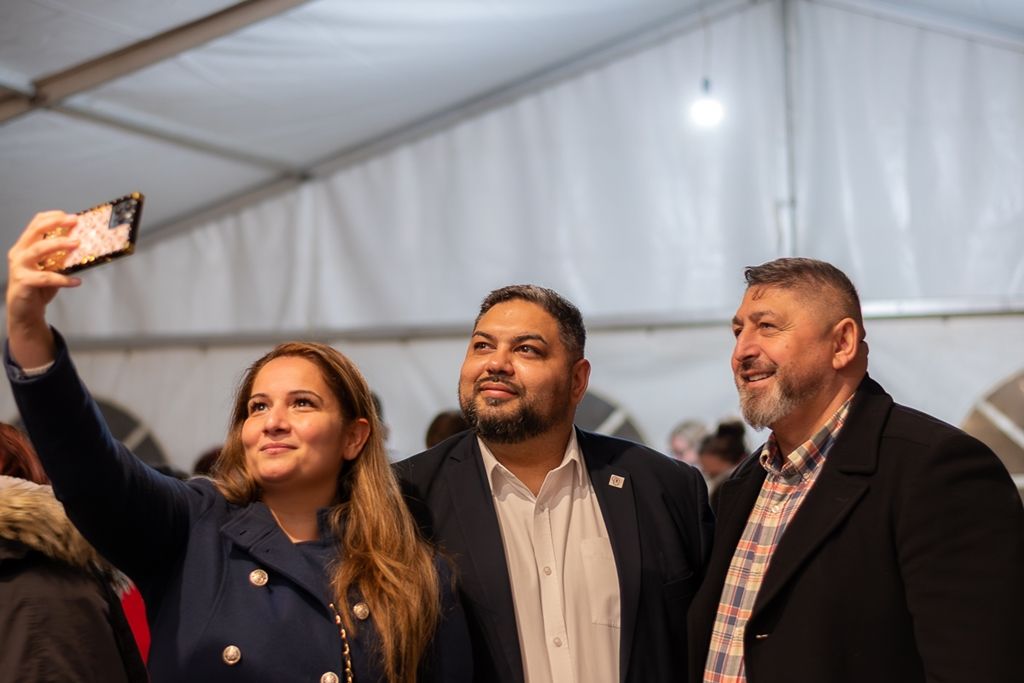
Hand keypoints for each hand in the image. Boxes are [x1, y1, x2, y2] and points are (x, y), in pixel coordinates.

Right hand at [6, 211, 82, 366]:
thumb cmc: (38, 287)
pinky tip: (77, 281)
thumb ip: (60, 255)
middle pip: (36, 232)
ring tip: (77, 244)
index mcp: (25, 246)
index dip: (52, 217)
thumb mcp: (51, 267)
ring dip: (59, 244)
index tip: (71, 216)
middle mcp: (20, 253)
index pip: (35, 224)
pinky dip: (63, 279)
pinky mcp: (23, 282)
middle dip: (56, 224)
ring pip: (39, 250)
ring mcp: (20, 267)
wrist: (25, 310)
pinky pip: (46, 278)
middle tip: (75, 222)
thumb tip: (81, 243)